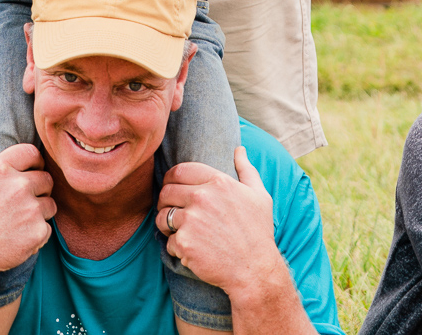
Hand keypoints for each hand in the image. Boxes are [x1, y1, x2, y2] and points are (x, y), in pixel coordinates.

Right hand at [0, 140, 55, 284]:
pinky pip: (47, 228)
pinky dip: (38, 233)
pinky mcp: (37, 232)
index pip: (31, 153)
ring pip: (50, 203)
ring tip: (26, 219)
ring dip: (41, 210)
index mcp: (0, 168)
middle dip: (40, 187)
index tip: (32, 169)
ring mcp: (30, 209)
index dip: (34, 160)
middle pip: (46, 178)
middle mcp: (19, 185)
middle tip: (28, 198)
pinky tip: (23, 236)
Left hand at [156, 148, 281, 299]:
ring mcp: (191, 220)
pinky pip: (168, 240)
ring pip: (162, 215)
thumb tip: (240, 149)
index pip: (180, 170)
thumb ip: (246, 170)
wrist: (255, 271)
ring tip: (177, 229)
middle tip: (172, 209)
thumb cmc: (258, 233)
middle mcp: (202, 197)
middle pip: (167, 190)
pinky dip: (175, 246)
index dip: (171, 178)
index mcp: (218, 182)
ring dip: (166, 222)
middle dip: (166, 200)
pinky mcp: (184, 243)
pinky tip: (189, 249)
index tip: (172, 186)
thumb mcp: (259, 196)